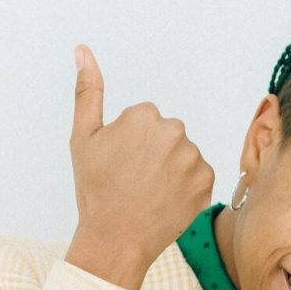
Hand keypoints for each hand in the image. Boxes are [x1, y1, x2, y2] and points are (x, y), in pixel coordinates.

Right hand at [67, 44, 214, 286]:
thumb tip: (83, 50)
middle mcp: (174, 130)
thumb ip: (87, 90)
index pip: (144, 120)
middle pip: (166, 135)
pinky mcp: (208, 181)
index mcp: (145, 115)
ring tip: (149, 192)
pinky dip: (185, 187)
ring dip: (170, 169)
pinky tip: (166, 200)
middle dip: (153, 152)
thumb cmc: (95, 189)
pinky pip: (198, 175)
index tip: (119, 163)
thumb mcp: (83, 137)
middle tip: (133, 179)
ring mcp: (193, 157)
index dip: (129, 143)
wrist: (115, 239)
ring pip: (182, 155)